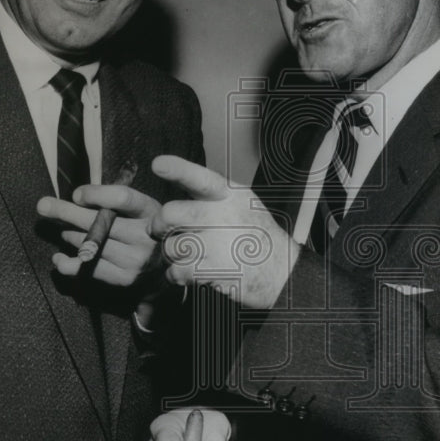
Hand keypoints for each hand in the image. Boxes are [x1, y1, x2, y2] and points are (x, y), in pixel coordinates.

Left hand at [37, 185, 161, 287]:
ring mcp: (134, 261)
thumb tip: (76, 197)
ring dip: (69, 235)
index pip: (122, 199)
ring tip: (63, 231)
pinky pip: (87, 270)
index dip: (95, 194)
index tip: (76, 194)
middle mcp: (145, 237)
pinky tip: (58, 258)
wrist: (168, 268)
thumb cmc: (147, 230)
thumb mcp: (143, 209)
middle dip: (66, 212)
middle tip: (44, 206)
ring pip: (90, 245)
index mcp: (151, 211)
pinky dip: (67, 263)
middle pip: (99, 222)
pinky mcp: (123, 279)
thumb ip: (116, 201)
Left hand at [151, 155, 300, 309]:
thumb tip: (175, 191)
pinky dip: (176, 275)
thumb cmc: (255, 235)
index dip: (178, 170)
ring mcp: (219, 244)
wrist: (281, 270)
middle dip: (159, 226)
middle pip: (170, 213)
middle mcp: (223, 215)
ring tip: (188, 256)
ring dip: (172, 255)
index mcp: (229, 195)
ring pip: (170, 246)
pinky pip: (177, 271)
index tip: (158, 164)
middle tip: (163, 233)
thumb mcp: (242, 202)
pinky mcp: (215, 270)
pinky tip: (189, 273)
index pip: (200, 178)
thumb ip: (212, 194)